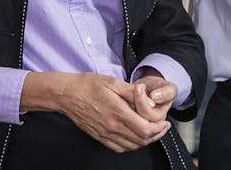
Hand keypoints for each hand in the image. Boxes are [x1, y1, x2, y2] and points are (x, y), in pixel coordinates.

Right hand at [22, 72, 170, 152]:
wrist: (66, 94)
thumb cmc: (88, 85)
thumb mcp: (113, 82)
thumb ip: (133, 93)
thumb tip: (150, 101)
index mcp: (118, 112)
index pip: (146, 129)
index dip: (159, 128)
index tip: (164, 121)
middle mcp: (112, 127)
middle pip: (142, 139)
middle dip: (156, 134)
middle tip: (162, 126)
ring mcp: (105, 134)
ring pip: (132, 146)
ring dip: (145, 140)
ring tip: (152, 131)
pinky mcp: (100, 137)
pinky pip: (120, 148)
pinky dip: (132, 145)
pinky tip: (135, 137)